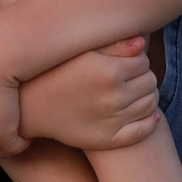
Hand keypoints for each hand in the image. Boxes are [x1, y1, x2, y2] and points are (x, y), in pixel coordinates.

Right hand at [18, 37, 161, 149]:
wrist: (30, 108)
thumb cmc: (53, 73)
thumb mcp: (80, 52)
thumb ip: (113, 44)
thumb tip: (142, 42)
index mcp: (110, 71)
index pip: (143, 61)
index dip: (136, 60)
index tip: (125, 62)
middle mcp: (115, 96)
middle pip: (150, 81)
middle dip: (143, 77)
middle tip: (128, 77)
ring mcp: (114, 119)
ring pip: (151, 104)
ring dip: (147, 96)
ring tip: (132, 93)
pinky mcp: (111, 138)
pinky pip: (144, 129)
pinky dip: (151, 121)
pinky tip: (147, 115)